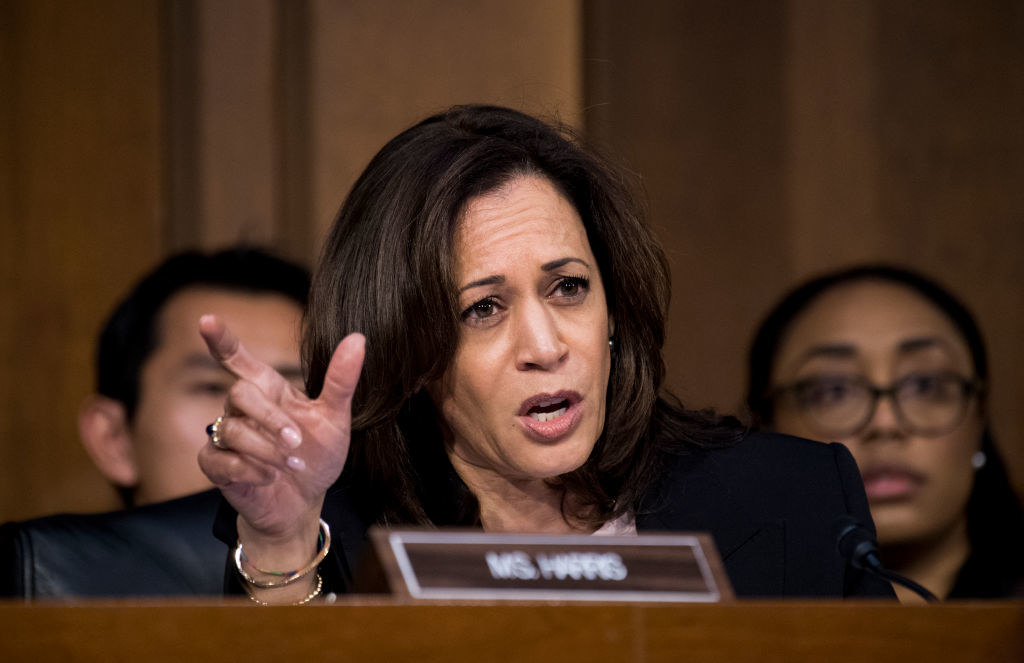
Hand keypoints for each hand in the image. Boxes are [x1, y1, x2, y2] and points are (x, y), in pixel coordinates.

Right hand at [197, 315, 364, 541]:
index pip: (237, 358)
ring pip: (233, 430)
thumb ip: (342, 380)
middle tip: (297, 442)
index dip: (221, 339)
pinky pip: (219, 459)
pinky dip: (250, 471)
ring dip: (268, 451)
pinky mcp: (216, 464)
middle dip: (271, 420)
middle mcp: (242, 409)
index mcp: (269, 390)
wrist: (305, 502)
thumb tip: (357, 339)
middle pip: (240, 393)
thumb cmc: (317, 456)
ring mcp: (226, 435)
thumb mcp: (336, 418)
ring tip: (292, 466)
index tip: (206, 320)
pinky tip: (269, 478)